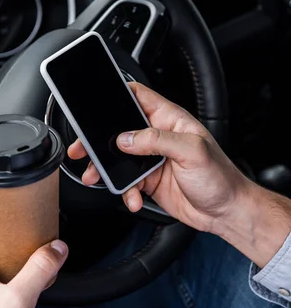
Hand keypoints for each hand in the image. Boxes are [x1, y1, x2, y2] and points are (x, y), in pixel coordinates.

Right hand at [68, 81, 246, 233]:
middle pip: (120, 130)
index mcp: (170, 120)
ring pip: (118, 159)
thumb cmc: (220, 177)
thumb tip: (126, 138)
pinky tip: (133, 198)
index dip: (117, 95)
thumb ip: (157, 140)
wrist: (225, 212)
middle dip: (99, 141)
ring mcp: (152, 160)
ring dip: (106, 170)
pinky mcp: (149, 181)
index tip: (96, 103)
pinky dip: (125, 192)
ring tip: (96, 177)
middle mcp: (158, 137)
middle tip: (83, 149)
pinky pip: (127, 183)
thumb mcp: (192, 151)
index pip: (139, 97)